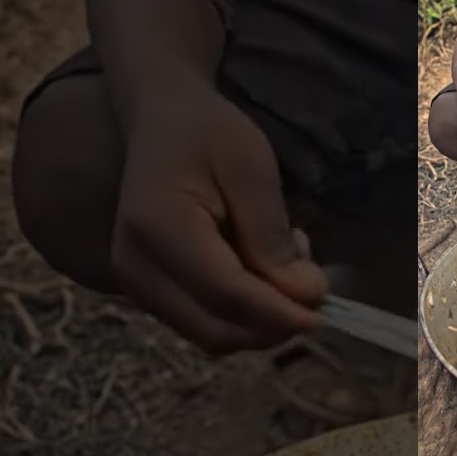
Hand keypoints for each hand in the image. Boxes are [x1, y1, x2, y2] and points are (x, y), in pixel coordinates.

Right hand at [111, 85, 328, 354]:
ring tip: (284, 261)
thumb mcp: (251, 167)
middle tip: (312, 283)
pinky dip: (242, 312)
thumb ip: (272, 235)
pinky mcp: (148, 292)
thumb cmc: (209, 134)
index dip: (278, 313)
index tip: (321, 314)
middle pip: (214, 329)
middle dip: (272, 324)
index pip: (225, 294)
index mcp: (158, 229)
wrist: (162, 121)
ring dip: (260, 318)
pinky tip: (260, 268)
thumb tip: (304, 296)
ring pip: (210, 334)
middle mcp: (135, 268)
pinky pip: (203, 321)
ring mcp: (135, 285)